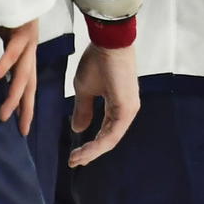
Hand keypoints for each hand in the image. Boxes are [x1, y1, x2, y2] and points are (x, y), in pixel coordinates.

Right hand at [0, 19, 37, 134]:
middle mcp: (29, 49)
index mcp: (24, 51)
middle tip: (21, 131)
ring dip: (14, 95)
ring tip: (4, 113)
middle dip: (26, 109)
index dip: (24, 102)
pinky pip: (10, 54)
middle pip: (30, 84)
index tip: (20, 124)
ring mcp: (27, 41)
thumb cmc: (2, 4)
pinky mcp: (21, 31)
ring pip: (23, 74)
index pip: (26, 82)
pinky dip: (1, 68)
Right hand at [68, 44, 138, 166]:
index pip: (105, 132)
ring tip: (77, 159)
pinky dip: (98, 144)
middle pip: (109, 139)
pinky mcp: (127, 108)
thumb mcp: (84, 89)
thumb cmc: (98, 61)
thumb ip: (83, 109)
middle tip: (74, 161)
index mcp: (118, 105)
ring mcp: (129, 109)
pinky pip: (113, 133)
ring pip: (111, 139)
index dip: (90, 145)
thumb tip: (79, 129)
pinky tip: (86, 151)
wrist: (107, 42)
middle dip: (90, 152)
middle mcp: (126, 110)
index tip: (74, 155)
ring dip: (93, 151)